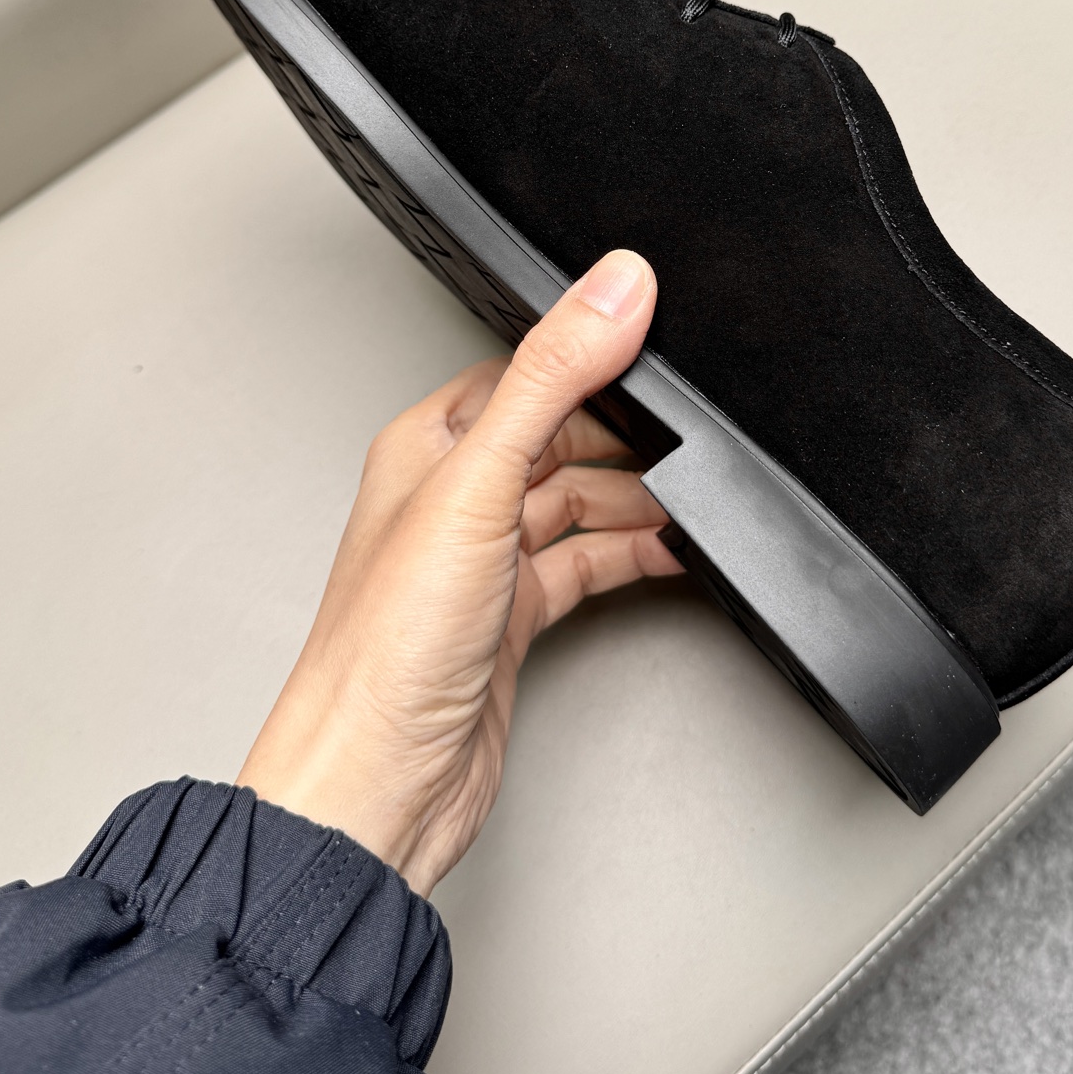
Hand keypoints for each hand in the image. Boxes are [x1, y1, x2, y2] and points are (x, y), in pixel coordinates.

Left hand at [237, 249, 680, 893]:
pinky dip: (631, 556)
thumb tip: (615, 287)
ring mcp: (483, 563)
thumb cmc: (384, 650)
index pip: (525, 372)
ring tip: (695, 504)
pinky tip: (670, 555)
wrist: (376, 786)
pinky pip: (586, 564)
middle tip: (694, 443)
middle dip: (630, 439)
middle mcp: (452, 498)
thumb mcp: (479, 485)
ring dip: (639, 502)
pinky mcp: (511, 619)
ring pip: (579, 503)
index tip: (660, 347)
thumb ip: (552, 379)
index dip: (592, 359)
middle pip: (562, 437)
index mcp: (426, 445)